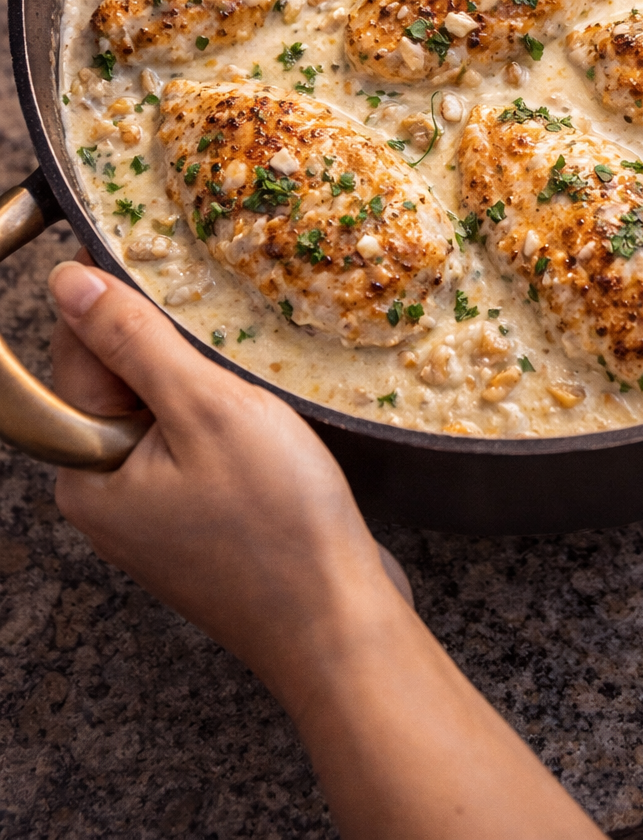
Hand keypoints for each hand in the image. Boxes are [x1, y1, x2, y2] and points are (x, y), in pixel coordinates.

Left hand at [49, 257, 601, 838]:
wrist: (339, 623)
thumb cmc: (279, 525)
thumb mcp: (207, 409)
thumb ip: (135, 341)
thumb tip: (69, 281)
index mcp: (86, 470)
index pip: (79, 352)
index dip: (120, 296)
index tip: (161, 253)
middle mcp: (107, 493)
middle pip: (121, 379)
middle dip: (168, 339)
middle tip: (225, 318)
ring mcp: (154, 510)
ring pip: (165, 407)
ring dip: (204, 375)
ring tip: (254, 370)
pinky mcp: (199, 519)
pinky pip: (197, 442)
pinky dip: (226, 415)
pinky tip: (266, 414)